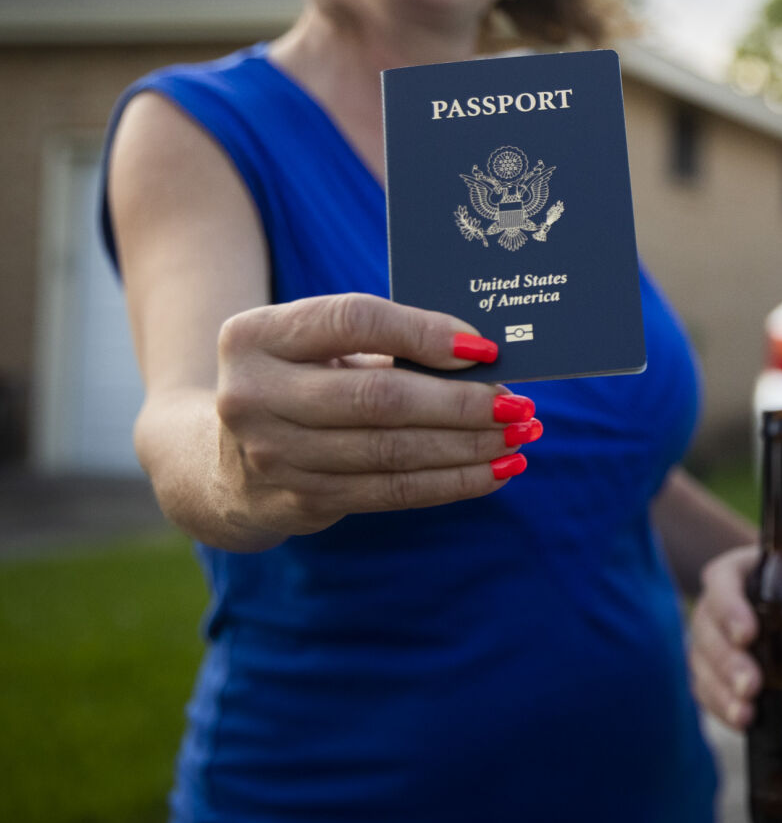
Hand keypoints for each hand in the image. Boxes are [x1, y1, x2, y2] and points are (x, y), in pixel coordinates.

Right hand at [212, 292, 539, 538]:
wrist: (220, 464)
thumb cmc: (299, 382)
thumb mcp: (315, 346)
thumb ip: (380, 338)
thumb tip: (483, 353)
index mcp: (255, 336)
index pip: (353, 321)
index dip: (424, 332)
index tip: (485, 347)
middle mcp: (253, 396)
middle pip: (380, 397)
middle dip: (462, 403)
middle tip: (519, 403)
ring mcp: (273, 455)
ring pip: (393, 451)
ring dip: (469, 446)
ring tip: (520, 435)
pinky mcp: (299, 501)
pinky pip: (392, 491)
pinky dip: (453, 481)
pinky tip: (495, 470)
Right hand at [689, 546, 781, 728]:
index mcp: (746, 570)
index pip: (722, 581)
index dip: (728, 607)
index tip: (749, 634)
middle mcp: (721, 603)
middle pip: (707, 628)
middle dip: (726, 661)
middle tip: (753, 686)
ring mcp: (715, 639)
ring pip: (701, 662)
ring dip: (720, 691)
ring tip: (746, 714)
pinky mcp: (717, 671)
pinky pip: (706, 688)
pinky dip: (720, 707)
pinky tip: (742, 723)